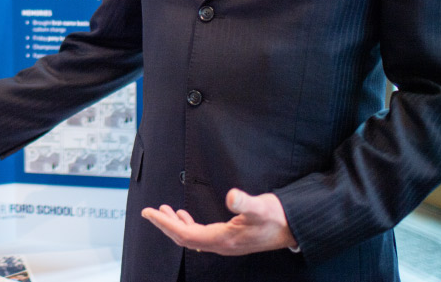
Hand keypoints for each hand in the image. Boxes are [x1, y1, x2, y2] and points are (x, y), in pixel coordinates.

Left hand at [141, 189, 297, 255]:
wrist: (292, 227)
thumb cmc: (276, 217)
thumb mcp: (260, 206)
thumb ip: (245, 202)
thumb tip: (231, 196)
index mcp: (224, 239)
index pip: (185, 234)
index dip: (165, 224)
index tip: (149, 213)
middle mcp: (221, 244)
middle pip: (184, 238)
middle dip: (165, 225)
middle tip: (149, 212)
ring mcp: (224, 243)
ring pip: (191, 237)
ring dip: (175, 225)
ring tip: (162, 211)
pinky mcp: (228, 238)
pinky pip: (200, 235)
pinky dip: (187, 225)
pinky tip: (183, 215)